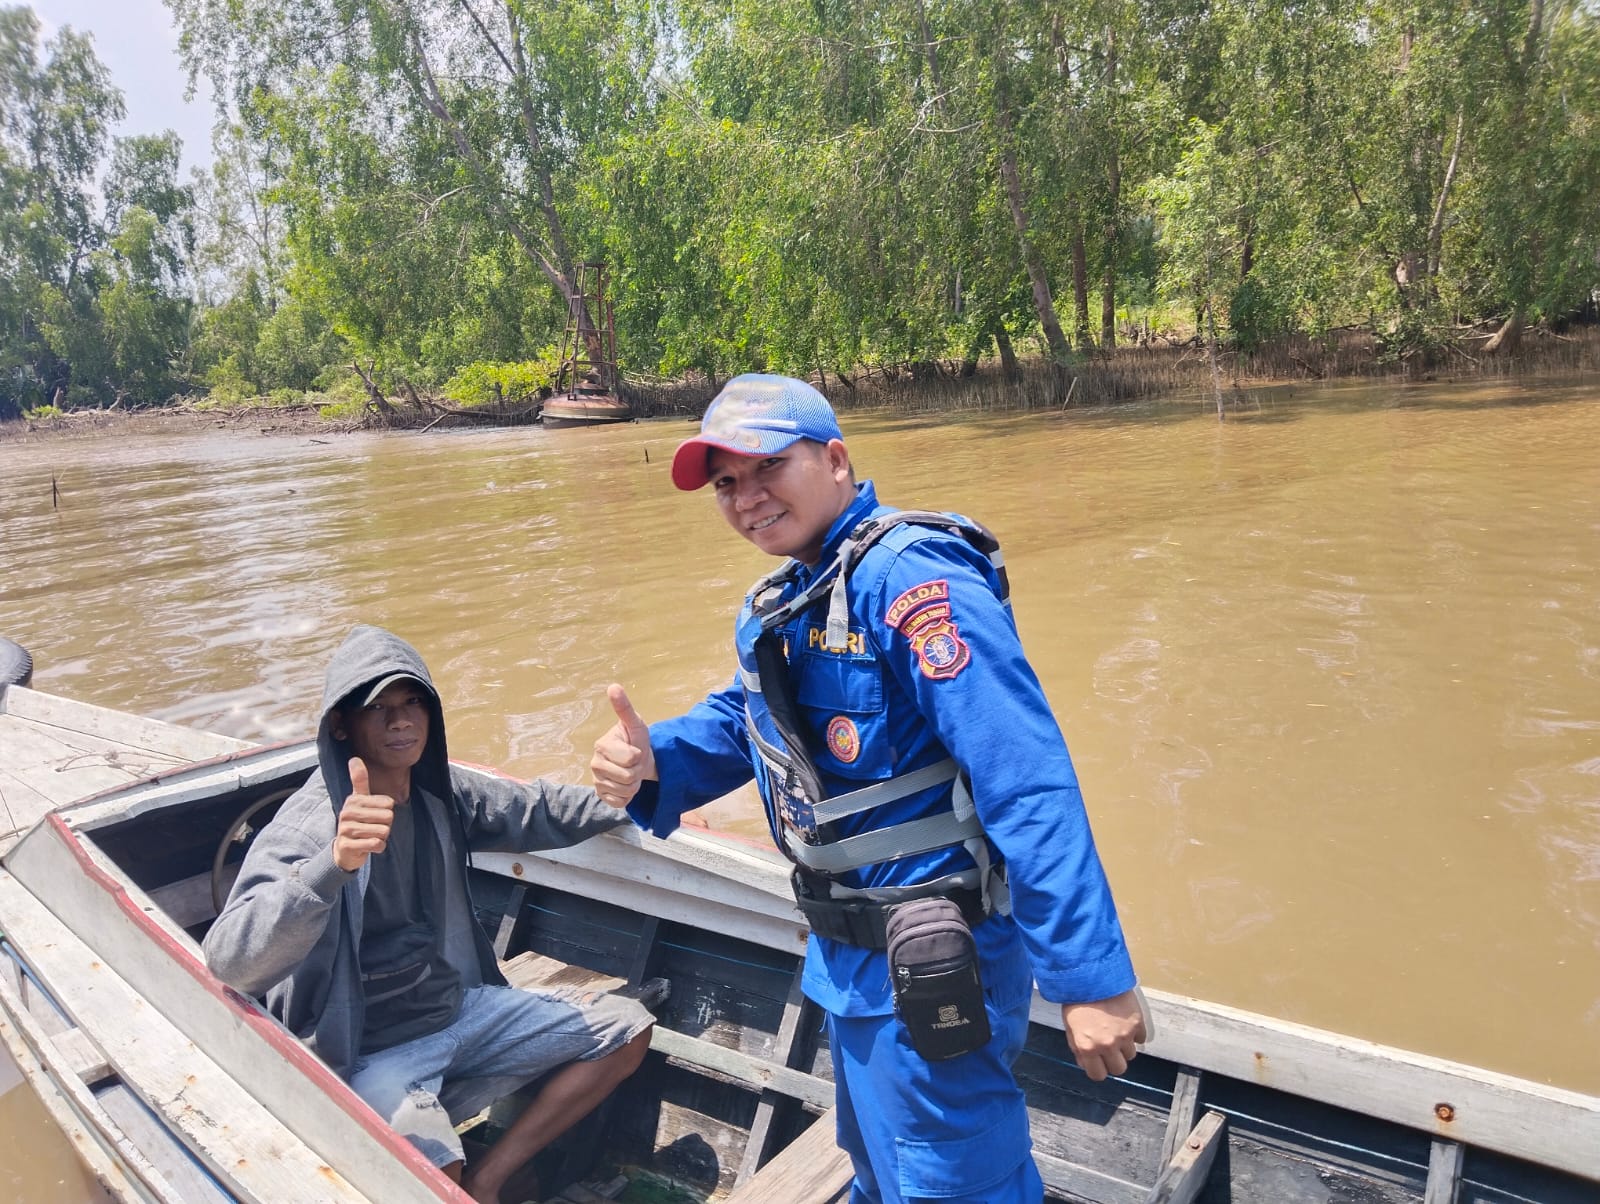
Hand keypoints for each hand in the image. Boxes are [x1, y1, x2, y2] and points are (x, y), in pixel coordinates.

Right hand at [332, 757, 395, 871]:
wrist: (345, 851)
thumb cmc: (358, 822)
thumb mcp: (359, 800)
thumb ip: (359, 780)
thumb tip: (354, 758)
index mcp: (353, 800)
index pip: (388, 803)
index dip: (387, 812)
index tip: (374, 815)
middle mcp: (347, 813)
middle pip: (388, 817)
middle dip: (386, 826)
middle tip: (373, 828)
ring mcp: (346, 830)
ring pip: (383, 831)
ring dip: (382, 837)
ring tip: (369, 836)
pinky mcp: (348, 845)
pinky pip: (377, 844)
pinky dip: (378, 847)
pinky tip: (368, 846)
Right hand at [590, 684, 655, 806]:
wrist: (637, 759)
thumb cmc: (636, 740)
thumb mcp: (635, 723)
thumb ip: (624, 708)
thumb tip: (613, 686)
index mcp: (601, 745)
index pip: (630, 758)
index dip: (639, 756)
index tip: (635, 749)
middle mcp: (594, 763)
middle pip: (627, 777)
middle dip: (637, 771)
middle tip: (634, 763)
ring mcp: (596, 781)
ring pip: (625, 791)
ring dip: (634, 784)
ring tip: (630, 772)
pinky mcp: (601, 795)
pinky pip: (620, 803)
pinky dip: (628, 797)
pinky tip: (624, 785)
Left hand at [1062, 988, 1146, 1081]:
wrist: (1091, 974)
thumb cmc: (1077, 998)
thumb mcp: (1070, 1027)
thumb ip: (1078, 1048)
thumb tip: (1086, 1062)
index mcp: (1087, 1047)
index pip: (1098, 1075)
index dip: (1098, 1069)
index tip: (1099, 1064)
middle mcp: (1107, 1044)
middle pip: (1119, 1069)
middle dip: (1114, 1060)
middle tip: (1110, 1048)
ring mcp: (1124, 1034)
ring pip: (1131, 1054)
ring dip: (1125, 1046)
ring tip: (1116, 1030)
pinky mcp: (1137, 1023)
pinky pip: (1141, 1038)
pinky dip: (1135, 1033)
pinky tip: (1125, 1022)